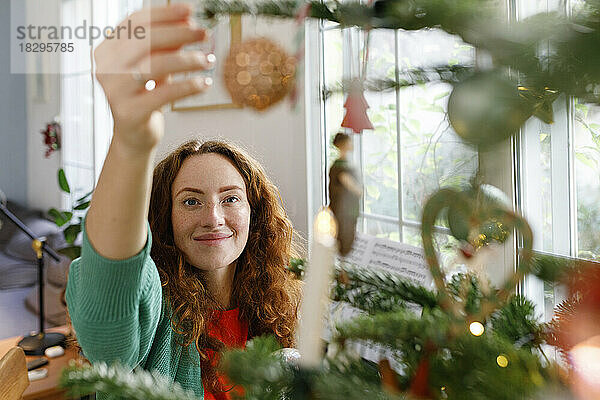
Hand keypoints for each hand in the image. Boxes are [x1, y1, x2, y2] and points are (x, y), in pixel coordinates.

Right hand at [94, 4, 212, 151]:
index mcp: (108, 49)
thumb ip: (166, 44)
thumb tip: (187, 21)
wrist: (135, 136)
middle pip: (146, 40)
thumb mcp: (156, 66)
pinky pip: (163, 94)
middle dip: (179, 33)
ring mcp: (115, 91)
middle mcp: (105, 68)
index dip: (164, 14)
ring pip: (155, 65)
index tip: (190, 10)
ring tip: (207, 60)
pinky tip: (204, 84)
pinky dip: (188, 87)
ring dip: (186, 60)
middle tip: (204, 33)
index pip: (136, 22)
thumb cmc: (146, 95)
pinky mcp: (129, 112)